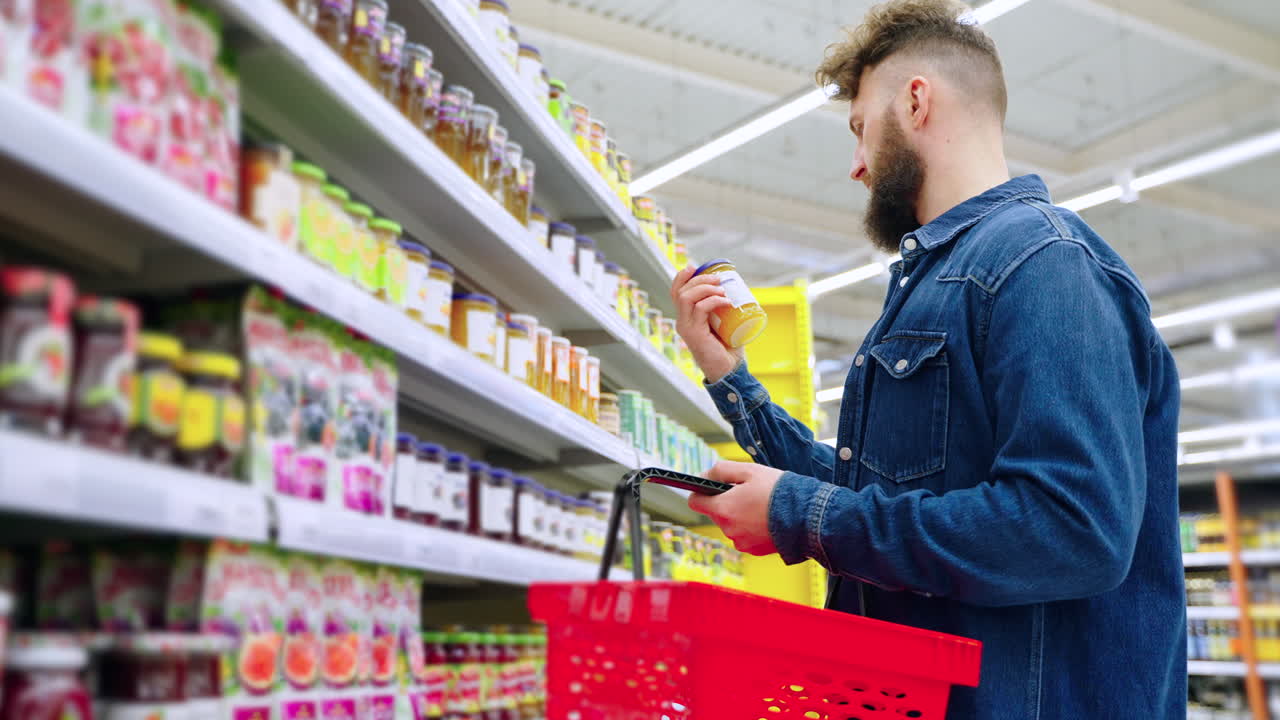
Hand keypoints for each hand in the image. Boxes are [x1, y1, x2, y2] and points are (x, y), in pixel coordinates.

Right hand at [671, 265, 744, 383]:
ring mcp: (686, 328)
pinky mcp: (694, 334)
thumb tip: (736, 288)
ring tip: (722, 289)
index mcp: (686, 317)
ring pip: (686, 298)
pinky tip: (725, 300)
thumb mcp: (724, 323)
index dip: (682, 277)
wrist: (729, 370)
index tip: (695, 267)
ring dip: (704, 288)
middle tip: (718, 278)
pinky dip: (713, 300)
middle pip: (681, 291)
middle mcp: (682, 322)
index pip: (676, 292)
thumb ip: (723, 309)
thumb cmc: (728, 348)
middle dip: (699, 279)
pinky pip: (699, 309)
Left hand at [688, 461, 781, 555]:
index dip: (700, 492)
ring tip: (761, 505)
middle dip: (727, 502)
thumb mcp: (749, 470)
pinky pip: (746, 536)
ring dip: (741, 515)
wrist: (807, 516)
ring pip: (732, 525)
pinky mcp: (755, 551)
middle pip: (716, 513)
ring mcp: (742, 542)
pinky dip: (752, 528)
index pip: (695, 502)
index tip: (709, 487)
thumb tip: (704, 475)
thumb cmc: (778, 491)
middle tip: (747, 492)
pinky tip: (768, 519)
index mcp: (723, 509)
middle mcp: (728, 530)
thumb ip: (721, 470)